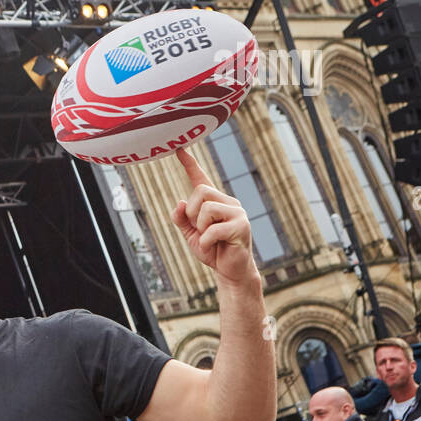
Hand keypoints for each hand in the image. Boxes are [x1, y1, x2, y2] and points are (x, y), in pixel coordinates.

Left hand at [170, 147, 255, 284]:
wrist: (230, 271)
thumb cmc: (212, 250)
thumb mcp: (191, 234)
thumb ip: (182, 219)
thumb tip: (180, 202)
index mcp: (215, 202)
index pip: (200, 179)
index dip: (189, 164)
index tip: (178, 149)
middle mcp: (228, 202)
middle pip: (201, 191)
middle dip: (192, 213)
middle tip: (199, 230)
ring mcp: (237, 213)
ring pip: (206, 209)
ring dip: (200, 228)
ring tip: (208, 239)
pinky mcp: (241, 227)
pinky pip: (213, 229)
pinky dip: (205, 242)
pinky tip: (211, 247)